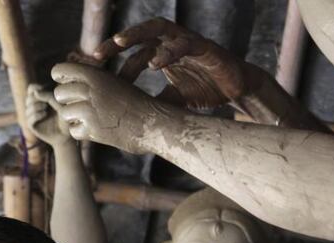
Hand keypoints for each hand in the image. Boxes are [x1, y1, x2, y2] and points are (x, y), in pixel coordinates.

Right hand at [26, 83, 71, 146]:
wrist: (67, 134)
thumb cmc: (66, 118)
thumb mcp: (60, 105)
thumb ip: (49, 96)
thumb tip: (34, 92)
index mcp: (41, 100)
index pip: (31, 89)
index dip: (35, 88)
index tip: (42, 89)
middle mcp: (35, 107)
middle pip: (29, 97)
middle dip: (36, 98)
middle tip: (46, 103)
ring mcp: (33, 117)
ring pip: (28, 107)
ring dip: (36, 106)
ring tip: (46, 109)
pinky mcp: (33, 126)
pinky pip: (29, 118)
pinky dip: (36, 114)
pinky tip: (44, 114)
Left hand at [51, 62, 174, 154]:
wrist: (154, 123)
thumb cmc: (138, 103)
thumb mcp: (115, 82)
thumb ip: (92, 81)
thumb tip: (64, 81)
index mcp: (94, 74)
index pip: (59, 71)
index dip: (61, 78)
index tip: (66, 84)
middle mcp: (89, 90)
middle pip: (59, 93)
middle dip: (67, 100)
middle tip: (81, 105)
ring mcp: (89, 111)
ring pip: (64, 113)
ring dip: (74, 117)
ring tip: (90, 118)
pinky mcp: (92, 130)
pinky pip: (73, 131)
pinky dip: (82, 132)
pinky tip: (95, 130)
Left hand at [94, 17, 259, 108]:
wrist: (238, 88)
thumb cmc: (205, 89)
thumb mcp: (175, 99)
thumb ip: (155, 103)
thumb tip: (130, 122)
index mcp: (162, 53)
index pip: (133, 52)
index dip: (115, 61)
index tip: (95, 72)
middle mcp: (172, 43)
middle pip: (140, 34)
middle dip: (118, 41)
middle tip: (97, 52)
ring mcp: (189, 42)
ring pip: (159, 29)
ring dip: (138, 34)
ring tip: (120, 42)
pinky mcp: (206, 47)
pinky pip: (185, 44)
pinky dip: (169, 51)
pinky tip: (155, 62)